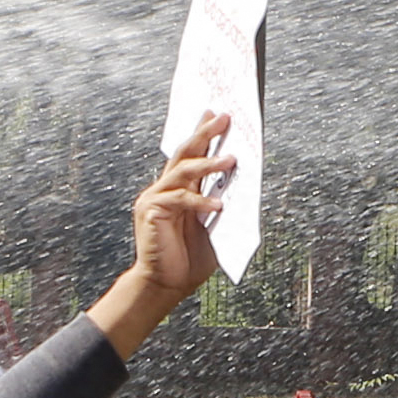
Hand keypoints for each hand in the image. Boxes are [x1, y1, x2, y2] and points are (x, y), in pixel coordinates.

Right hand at [88, 112, 233, 358]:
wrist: (165, 285)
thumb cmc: (190, 259)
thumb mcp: (214, 226)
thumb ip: (222, 204)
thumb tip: (245, 184)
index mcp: (177, 190)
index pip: (190, 154)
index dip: (202, 132)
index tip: (215, 112)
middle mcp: (163, 188)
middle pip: (184, 152)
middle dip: (204, 133)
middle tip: (222, 117)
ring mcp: (155, 198)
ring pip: (183, 171)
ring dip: (208, 163)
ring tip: (230, 159)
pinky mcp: (152, 211)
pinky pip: (180, 199)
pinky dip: (201, 201)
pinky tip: (219, 205)